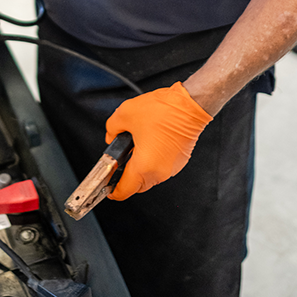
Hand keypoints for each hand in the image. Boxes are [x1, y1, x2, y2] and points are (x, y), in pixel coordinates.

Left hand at [104, 82, 212, 200]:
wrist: (189, 105)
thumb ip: (111, 129)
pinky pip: (160, 167)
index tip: (106, 184)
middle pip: (136, 186)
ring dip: (140, 167)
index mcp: (144, 167)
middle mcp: (159, 172)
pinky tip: (148, 144)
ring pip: (149, 176)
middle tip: (118, 161)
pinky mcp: (179, 161)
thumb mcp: (125, 114)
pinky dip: (152, 160)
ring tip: (134, 148)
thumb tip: (111, 136)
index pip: (123, 191)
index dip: (111, 189)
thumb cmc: (164, 111)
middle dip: (125, 176)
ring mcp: (171, 168)